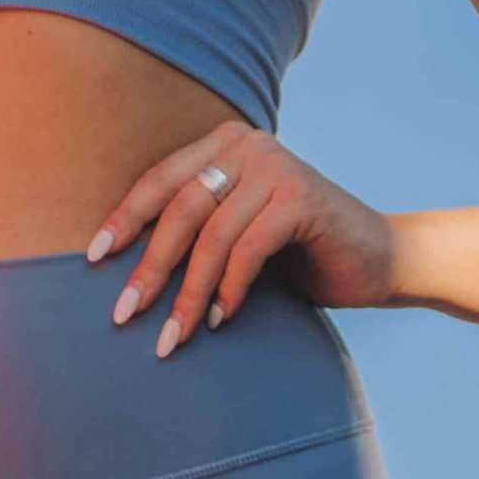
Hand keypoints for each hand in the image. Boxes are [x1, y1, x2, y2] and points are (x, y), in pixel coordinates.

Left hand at [84, 119, 396, 358]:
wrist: (386, 259)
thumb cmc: (300, 252)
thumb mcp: (237, 233)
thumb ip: (196, 230)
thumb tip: (122, 264)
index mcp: (223, 144)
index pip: (160, 181)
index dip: (124, 220)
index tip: (92, 258)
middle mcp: (246, 145)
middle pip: (180, 209)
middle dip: (149, 266)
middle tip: (125, 312)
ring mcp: (276, 167)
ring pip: (211, 235)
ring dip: (189, 292)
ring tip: (174, 334)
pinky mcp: (302, 198)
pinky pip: (248, 248)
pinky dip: (230, 288)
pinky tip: (220, 320)